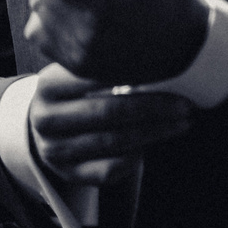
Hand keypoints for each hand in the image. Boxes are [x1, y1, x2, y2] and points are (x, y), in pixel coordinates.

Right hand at [27, 68, 192, 186]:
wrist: (43, 125)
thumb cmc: (71, 91)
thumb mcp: (75, 71)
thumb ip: (104, 64)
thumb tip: (161, 54)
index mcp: (48, 85)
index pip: (95, 76)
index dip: (135, 74)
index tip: (169, 69)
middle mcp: (46, 118)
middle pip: (109, 112)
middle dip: (154, 108)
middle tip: (185, 105)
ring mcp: (55, 150)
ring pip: (114, 143)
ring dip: (154, 133)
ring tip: (181, 122)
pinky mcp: (68, 173)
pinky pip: (109, 170)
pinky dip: (136, 158)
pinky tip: (153, 144)